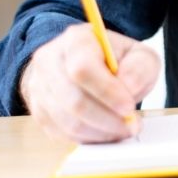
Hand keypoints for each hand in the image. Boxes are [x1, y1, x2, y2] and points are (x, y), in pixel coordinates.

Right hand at [20, 23, 159, 142]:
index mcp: (76, 40)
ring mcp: (39, 86)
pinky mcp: (37, 110)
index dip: (107, 92)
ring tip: (122, 129)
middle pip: (74, 100)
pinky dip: (88, 137)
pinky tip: (105, 132)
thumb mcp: (139, 55)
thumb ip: (140, 68)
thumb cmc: (116, 61)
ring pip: (67, 121)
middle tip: (131, 125)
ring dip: (100, 131)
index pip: (83, 68)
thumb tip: (128, 89)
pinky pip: (61, 133)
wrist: (88, 65)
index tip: (128, 106)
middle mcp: (50, 60)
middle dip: (108, 118)